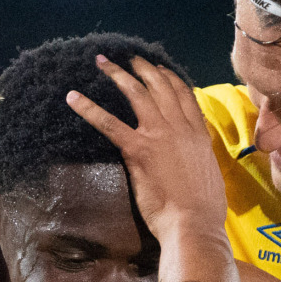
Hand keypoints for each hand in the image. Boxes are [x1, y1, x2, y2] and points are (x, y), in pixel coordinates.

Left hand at [69, 56, 226, 240]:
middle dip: (142, 68)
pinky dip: (89, 108)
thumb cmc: (204, 209)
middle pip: (160, 86)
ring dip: (117, 74)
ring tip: (102, 62)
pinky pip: (109, 123)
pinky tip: (73, 98)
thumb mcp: (208, 174)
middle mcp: (180, 127)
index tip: (159, 67)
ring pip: (136, 94)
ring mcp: (160, 135)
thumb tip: (192, 157)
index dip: (170, 77)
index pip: (184, 94)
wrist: (194, 224)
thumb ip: (197, 157)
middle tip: (128, 57)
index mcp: (198, 134)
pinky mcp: (138, 150)